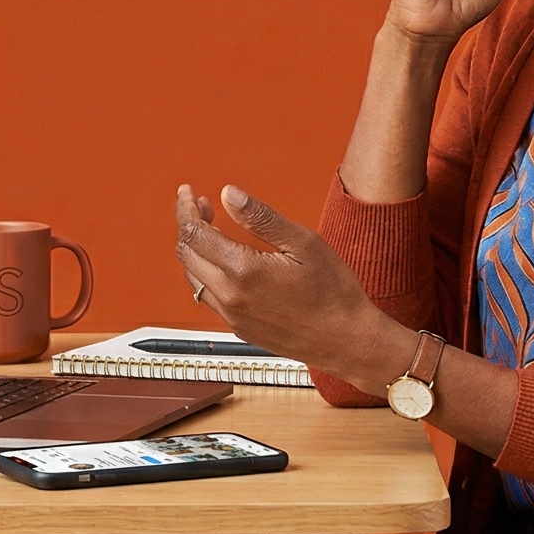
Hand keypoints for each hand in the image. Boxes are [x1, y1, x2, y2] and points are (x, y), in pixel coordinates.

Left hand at [173, 183, 398, 379]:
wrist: (347, 340)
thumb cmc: (333, 293)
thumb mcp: (302, 242)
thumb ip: (260, 217)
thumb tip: (229, 194)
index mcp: (242, 271)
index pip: (194, 233)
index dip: (186, 208)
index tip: (187, 193)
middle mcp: (230, 296)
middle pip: (186, 254)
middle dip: (188, 225)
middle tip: (202, 206)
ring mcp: (232, 316)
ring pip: (193, 277)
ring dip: (195, 250)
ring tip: (212, 230)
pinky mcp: (239, 328)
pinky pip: (208, 296)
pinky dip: (205, 273)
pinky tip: (224, 262)